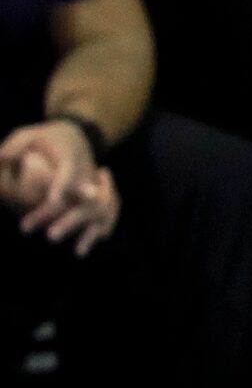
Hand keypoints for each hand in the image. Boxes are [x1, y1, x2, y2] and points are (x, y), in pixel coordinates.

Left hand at [1, 119, 116, 250]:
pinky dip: (96, 234)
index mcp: (71, 160)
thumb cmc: (49, 136)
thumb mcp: (28, 135)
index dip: (59, 191)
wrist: (78, 134)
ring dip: (88, 235)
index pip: (66, 179)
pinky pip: (104, 219)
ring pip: (97, 215)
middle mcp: (88, 177)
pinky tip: (84, 248)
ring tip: (78, 253)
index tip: (51, 204)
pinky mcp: (104, 198)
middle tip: (49, 238)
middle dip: (67, 222)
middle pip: (80, 203)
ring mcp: (99, 188)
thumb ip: (11, 150)